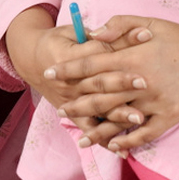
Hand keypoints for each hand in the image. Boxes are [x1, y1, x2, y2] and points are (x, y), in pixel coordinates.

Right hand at [2, 8, 152, 138]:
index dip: (122, 45)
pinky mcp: (72, 115)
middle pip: (99, 82)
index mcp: (69, 56)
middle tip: (145, 82)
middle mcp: (69, 82)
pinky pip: (89, 130)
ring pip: (96, 108)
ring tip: (139, 117)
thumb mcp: (74, 30)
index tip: (145, 41)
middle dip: (122, 82)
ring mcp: (70, 101)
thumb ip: (103, 33)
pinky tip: (122, 149)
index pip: (99, 52)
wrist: (32, 60)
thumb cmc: (60, 41)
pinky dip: (104, 140)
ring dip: (117, 114)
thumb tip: (136, 32)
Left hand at [47, 16, 178, 154]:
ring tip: (80, 139)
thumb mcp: (150, 22)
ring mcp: (154, 101)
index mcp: (133, 57)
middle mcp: (140, 82)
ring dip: (97, 130)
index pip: (92, 65)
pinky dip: (127, 141)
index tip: (50, 74)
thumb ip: (119, 25)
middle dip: (77, 103)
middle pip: (100, 95)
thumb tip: (93, 34)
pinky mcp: (170, 115)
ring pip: (118, 119)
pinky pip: (144, 133)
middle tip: (60, 110)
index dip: (68, 70)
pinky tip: (113, 146)